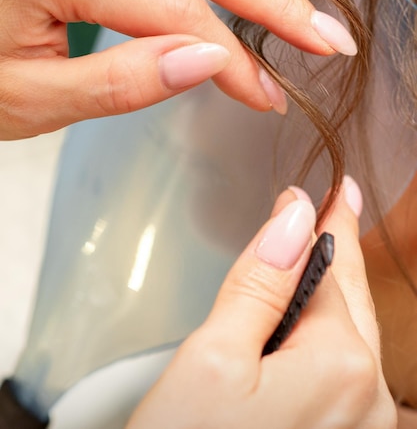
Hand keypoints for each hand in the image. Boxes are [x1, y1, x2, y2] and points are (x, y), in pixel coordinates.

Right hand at [126, 178, 395, 428]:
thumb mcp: (213, 355)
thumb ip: (261, 280)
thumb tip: (295, 213)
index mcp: (342, 365)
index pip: (335, 267)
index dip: (328, 222)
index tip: (336, 189)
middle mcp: (370, 400)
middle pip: (350, 301)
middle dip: (338, 254)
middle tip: (336, 207)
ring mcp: (363, 428)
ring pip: (350, 337)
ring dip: (331, 297)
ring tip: (321, 252)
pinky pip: (346, 374)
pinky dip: (328, 336)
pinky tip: (309, 322)